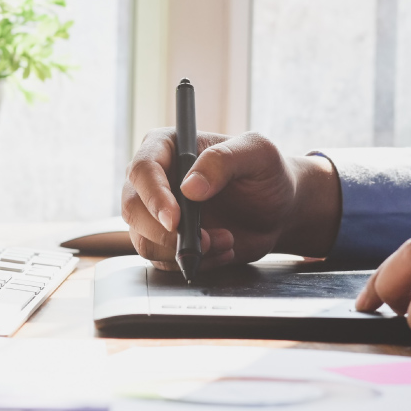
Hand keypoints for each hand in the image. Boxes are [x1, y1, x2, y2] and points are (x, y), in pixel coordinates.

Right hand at [121, 130, 341, 269]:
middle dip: (166, 233)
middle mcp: (154, 180)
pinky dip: (193, 263)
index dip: (154, 196)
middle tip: (206, 240)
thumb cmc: (267, 173)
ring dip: (184, 251)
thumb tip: (189, 187)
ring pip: (144, 241)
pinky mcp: (164, 240)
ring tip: (225, 241)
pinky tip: (221, 250)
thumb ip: (223, 160)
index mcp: (168, 147)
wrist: (278, 210)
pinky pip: (162, 261)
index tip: (175, 220)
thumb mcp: (258, 154)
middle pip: (132, 209)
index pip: (142, 170)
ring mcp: (155, 212)